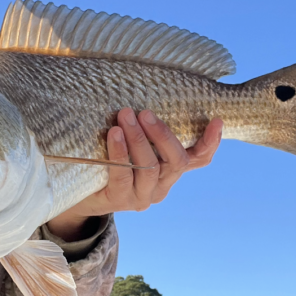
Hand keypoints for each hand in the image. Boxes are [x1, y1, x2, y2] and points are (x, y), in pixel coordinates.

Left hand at [47, 110, 222, 238]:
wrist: (78, 194)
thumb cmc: (108, 161)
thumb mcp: (131, 145)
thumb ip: (145, 131)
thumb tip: (148, 94)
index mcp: (169, 172)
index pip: (198, 159)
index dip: (210, 142)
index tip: (216, 120)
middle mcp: (161, 186)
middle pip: (176, 161)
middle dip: (162, 134)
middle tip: (144, 112)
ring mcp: (142, 196)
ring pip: (150, 167)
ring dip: (138, 139)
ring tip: (125, 116)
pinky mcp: (120, 201)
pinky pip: (123, 175)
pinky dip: (120, 153)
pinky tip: (113, 134)